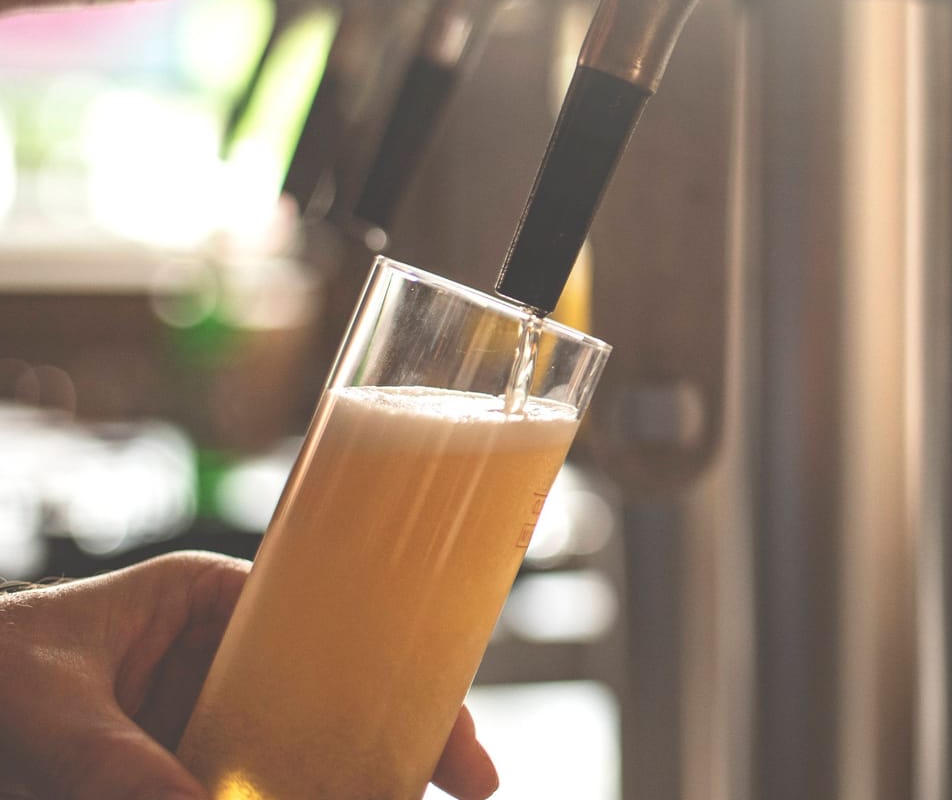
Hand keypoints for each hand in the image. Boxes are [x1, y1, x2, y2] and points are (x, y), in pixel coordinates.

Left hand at [0, 551, 499, 799]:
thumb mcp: (48, 712)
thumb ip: (122, 768)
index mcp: (211, 603)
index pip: (337, 629)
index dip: (410, 677)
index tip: (452, 744)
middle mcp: (225, 664)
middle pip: (343, 700)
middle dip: (411, 743)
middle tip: (469, 785)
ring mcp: (204, 728)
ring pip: (307, 759)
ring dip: (359, 781)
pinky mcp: (178, 779)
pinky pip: (253, 791)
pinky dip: (302, 795)